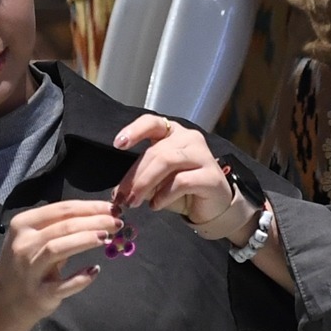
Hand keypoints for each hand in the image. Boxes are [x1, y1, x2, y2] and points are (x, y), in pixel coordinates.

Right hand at [0, 198, 122, 330]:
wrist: (5, 301)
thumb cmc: (26, 263)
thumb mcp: (33, 238)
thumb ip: (60, 226)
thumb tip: (100, 213)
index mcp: (23, 225)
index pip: (61, 209)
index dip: (90, 207)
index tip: (113, 208)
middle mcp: (24, 245)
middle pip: (63, 226)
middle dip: (94, 222)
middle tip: (117, 222)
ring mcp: (30, 270)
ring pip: (58, 248)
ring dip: (85, 240)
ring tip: (107, 237)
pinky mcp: (39, 294)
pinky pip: (63, 285)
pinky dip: (80, 277)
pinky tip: (95, 270)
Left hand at [110, 114, 254, 243]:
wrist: (213, 207)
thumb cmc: (183, 190)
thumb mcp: (157, 181)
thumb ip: (140, 179)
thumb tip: (118, 192)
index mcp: (173, 133)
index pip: (152, 123)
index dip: (134, 131)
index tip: (118, 144)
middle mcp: (189, 138)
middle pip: (156, 151)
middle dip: (135, 176)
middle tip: (122, 197)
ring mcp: (202, 155)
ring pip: (167, 162)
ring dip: (146, 183)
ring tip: (135, 202)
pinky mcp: (211, 176)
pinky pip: (181, 182)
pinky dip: (163, 195)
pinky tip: (155, 205)